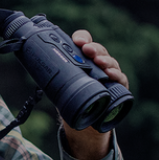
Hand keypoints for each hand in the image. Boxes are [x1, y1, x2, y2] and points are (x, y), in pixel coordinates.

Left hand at [61, 30, 128, 159]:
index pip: (84, 42)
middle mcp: (98, 64)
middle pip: (98, 51)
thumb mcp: (61, 87)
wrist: (85, 121)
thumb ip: (54, 78)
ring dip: (105, 61)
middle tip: (87, 50)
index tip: (77, 41)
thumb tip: (37, 71)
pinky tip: (112, 74)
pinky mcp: (118, 87)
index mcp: (84, 59)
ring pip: (110, 63)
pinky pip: (121, 79)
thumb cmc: (73, 98)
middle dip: (93, 49)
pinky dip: (117, 76)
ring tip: (100, 62)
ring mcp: (109, 74)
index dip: (82, 38)